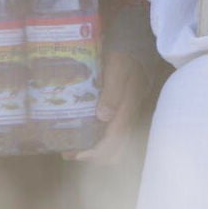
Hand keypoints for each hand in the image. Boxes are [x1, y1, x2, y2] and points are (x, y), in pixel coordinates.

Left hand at [67, 49, 160, 163]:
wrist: (136, 52)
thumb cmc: (124, 58)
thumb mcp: (118, 67)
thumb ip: (113, 90)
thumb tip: (103, 116)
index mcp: (127, 108)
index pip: (116, 138)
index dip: (98, 151)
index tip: (78, 154)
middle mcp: (128, 118)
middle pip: (116, 150)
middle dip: (94, 157)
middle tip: (71, 152)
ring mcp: (125, 118)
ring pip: (114, 147)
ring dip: (94, 152)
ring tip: (71, 148)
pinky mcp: (121, 116)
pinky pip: (111, 137)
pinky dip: (96, 142)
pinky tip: (82, 135)